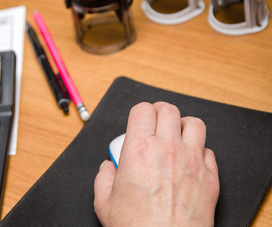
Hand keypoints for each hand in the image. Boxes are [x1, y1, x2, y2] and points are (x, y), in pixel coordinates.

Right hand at [94, 102, 218, 226]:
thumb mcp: (105, 203)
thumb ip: (103, 179)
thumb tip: (107, 169)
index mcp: (139, 150)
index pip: (142, 109)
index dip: (139, 112)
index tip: (138, 120)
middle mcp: (167, 149)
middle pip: (169, 110)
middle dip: (160, 112)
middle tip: (155, 122)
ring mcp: (192, 160)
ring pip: (194, 124)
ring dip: (183, 126)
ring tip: (176, 136)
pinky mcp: (210, 176)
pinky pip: (208, 150)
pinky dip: (199, 150)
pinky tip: (190, 161)